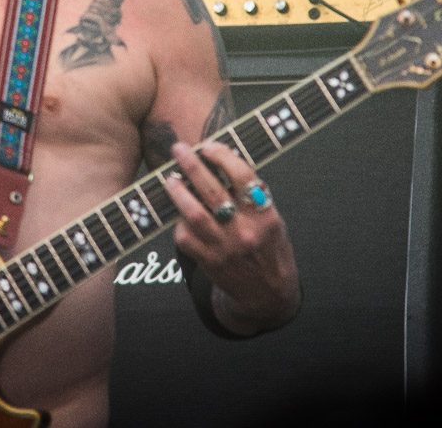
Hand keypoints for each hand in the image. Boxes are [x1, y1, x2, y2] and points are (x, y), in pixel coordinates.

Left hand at [164, 140, 301, 335]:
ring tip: (169, 179)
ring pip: (194, 214)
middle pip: (213, 192)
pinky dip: (180, 222)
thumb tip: (224, 162)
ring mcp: (225, 248)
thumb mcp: (272, 220)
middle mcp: (245, 231)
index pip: (244, 178)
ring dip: (178, 193)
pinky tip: (179, 214)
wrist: (266, 294)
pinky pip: (185, 237)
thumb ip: (252, 197)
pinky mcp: (209, 262)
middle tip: (179, 149)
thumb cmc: (269, 249)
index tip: (209, 146)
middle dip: (192, 166)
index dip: (224, 158)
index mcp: (265, 216)